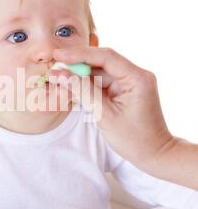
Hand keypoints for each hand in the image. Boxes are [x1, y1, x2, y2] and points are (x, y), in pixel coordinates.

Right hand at [49, 46, 174, 168]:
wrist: (154, 154)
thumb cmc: (134, 139)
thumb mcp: (104, 115)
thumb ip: (83, 92)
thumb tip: (61, 75)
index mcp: (137, 78)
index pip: (106, 57)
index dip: (79, 54)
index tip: (59, 54)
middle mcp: (136, 75)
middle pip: (102, 61)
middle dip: (77, 62)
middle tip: (55, 61)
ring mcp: (131, 82)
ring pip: (100, 71)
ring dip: (80, 74)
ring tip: (58, 74)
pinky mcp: (125, 89)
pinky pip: (103, 82)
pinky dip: (87, 84)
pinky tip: (71, 83)